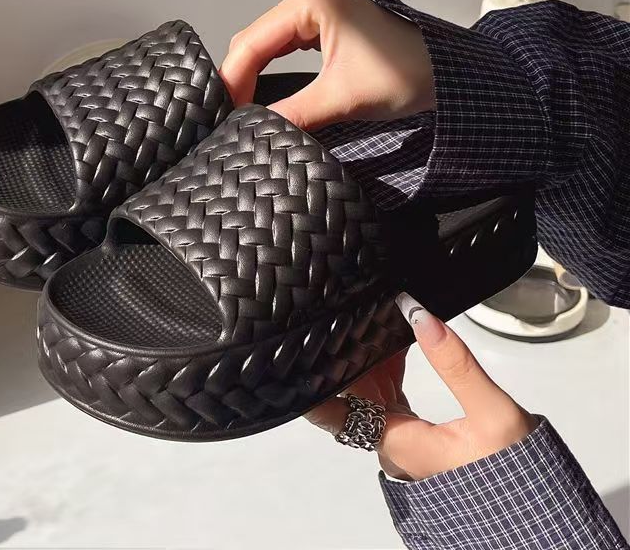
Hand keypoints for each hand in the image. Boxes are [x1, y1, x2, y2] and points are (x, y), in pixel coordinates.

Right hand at [219, 0, 435, 130]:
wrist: (451, 73)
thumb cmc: (407, 72)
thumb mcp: (342, 98)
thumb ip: (293, 114)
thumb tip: (253, 132)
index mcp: (310, 0)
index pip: (252, 42)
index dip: (233, 81)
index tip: (226, 116)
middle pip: (254, 40)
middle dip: (240, 78)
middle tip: (233, 118)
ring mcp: (318, 9)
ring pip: (266, 44)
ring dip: (254, 75)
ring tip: (245, 109)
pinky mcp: (326, 25)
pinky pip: (284, 47)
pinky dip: (271, 70)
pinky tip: (265, 94)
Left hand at [306, 294, 538, 480]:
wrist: (537, 517)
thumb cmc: (513, 475)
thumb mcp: (491, 413)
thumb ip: (455, 363)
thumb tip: (419, 315)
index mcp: (396, 441)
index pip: (334, 413)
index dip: (309, 386)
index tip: (293, 353)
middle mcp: (391, 444)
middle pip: (351, 394)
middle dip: (347, 355)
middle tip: (348, 312)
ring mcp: (404, 441)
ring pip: (370, 394)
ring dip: (371, 360)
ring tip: (375, 318)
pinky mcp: (418, 437)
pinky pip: (391, 400)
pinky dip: (391, 372)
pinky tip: (400, 344)